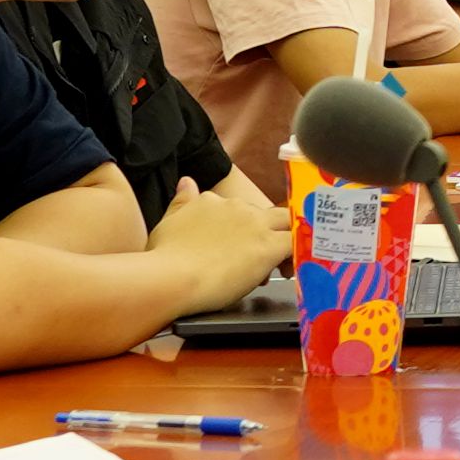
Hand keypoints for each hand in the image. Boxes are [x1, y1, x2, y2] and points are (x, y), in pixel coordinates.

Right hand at [152, 169, 287, 313]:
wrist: (172, 277)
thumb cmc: (163, 258)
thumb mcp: (168, 222)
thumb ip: (182, 202)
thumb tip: (186, 182)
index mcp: (211, 201)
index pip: (236, 210)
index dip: (240, 230)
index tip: (233, 249)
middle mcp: (235, 207)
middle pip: (264, 214)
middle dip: (265, 233)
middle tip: (255, 259)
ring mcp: (254, 225)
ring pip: (286, 223)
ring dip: (283, 241)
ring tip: (274, 267)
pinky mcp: (268, 246)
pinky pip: (295, 243)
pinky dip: (295, 254)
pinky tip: (287, 269)